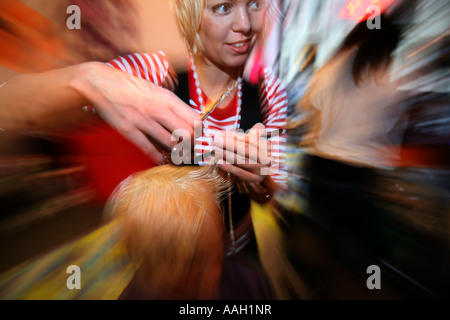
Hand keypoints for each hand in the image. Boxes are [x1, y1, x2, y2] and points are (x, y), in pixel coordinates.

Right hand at [72, 62, 198, 162]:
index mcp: (168, 99)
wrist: (103, 83)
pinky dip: (157, 157)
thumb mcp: (158, 91)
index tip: (200, 139)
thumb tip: (191, 121)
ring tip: (177, 156)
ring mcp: (144, 120)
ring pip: (171, 143)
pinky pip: (148, 149)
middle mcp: (159, 109)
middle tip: (190, 150)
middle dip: (192, 145)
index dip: (201, 133)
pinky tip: (159, 158)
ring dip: (176, 153)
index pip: (195, 119)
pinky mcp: (129, 130)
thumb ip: (173, 106)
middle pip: (187, 134)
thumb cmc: (133, 88)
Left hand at [213, 123, 272, 183]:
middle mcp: (267, 158)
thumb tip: (237, 130)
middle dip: (230, 144)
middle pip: (246, 150)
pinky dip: (229, 167)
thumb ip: (246, 133)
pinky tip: (220, 162)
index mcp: (267, 146)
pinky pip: (240, 173)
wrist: (260, 171)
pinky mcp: (255, 179)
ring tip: (216, 150)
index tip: (221, 134)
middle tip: (216, 140)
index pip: (250, 139)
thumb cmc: (253, 151)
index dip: (235, 136)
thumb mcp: (253, 139)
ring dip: (228, 155)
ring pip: (242, 161)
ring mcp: (262, 170)